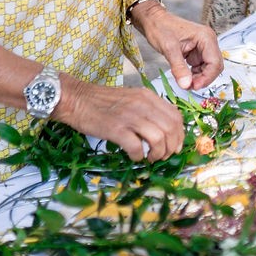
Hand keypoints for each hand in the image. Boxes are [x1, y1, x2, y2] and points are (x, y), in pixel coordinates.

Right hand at [59, 78, 185, 161]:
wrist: (76, 99)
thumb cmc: (102, 101)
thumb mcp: (131, 98)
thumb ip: (148, 110)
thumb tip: (164, 131)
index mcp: (148, 96)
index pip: (176, 116)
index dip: (179, 135)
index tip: (175, 146)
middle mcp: (143, 104)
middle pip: (171, 129)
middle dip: (171, 147)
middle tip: (162, 156)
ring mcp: (130, 116)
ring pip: (159, 139)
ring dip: (158, 154)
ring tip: (149, 158)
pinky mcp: (116, 129)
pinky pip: (136, 147)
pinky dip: (138, 156)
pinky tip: (133, 157)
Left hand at [132, 1, 222, 90]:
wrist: (153, 20)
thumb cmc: (160, 28)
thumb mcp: (169, 49)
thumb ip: (179, 68)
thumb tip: (186, 85)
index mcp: (206, 38)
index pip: (215, 63)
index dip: (207, 77)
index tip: (194, 87)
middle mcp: (208, 42)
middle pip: (214, 66)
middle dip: (204, 78)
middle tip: (189, 86)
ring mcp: (203, 47)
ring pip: (208, 69)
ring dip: (199, 78)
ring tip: (184, 82)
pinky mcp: (197, 52)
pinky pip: (201, 67)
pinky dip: (194, 75)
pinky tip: (184, 77)